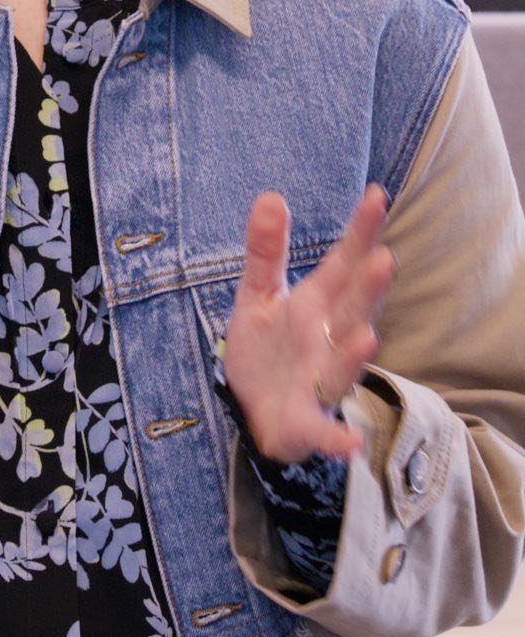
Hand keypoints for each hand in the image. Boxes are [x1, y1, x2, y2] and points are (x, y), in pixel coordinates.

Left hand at [222, 185, 393, 464]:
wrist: (253, 412)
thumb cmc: (265, 349)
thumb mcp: (258, 295)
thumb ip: (266, 251)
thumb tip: (270, 194)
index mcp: (316, 305)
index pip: (343, 263)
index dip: (359, 231)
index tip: (376, 195)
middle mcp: (327, 340)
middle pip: (352, 311)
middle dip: (368, 289)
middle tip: (384, 258)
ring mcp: (320, 381)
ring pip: (342, 367)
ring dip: (355, 354)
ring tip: (368, 336)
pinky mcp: (306, 422)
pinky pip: (323, 429)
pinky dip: (337, 437)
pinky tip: (351, 441)